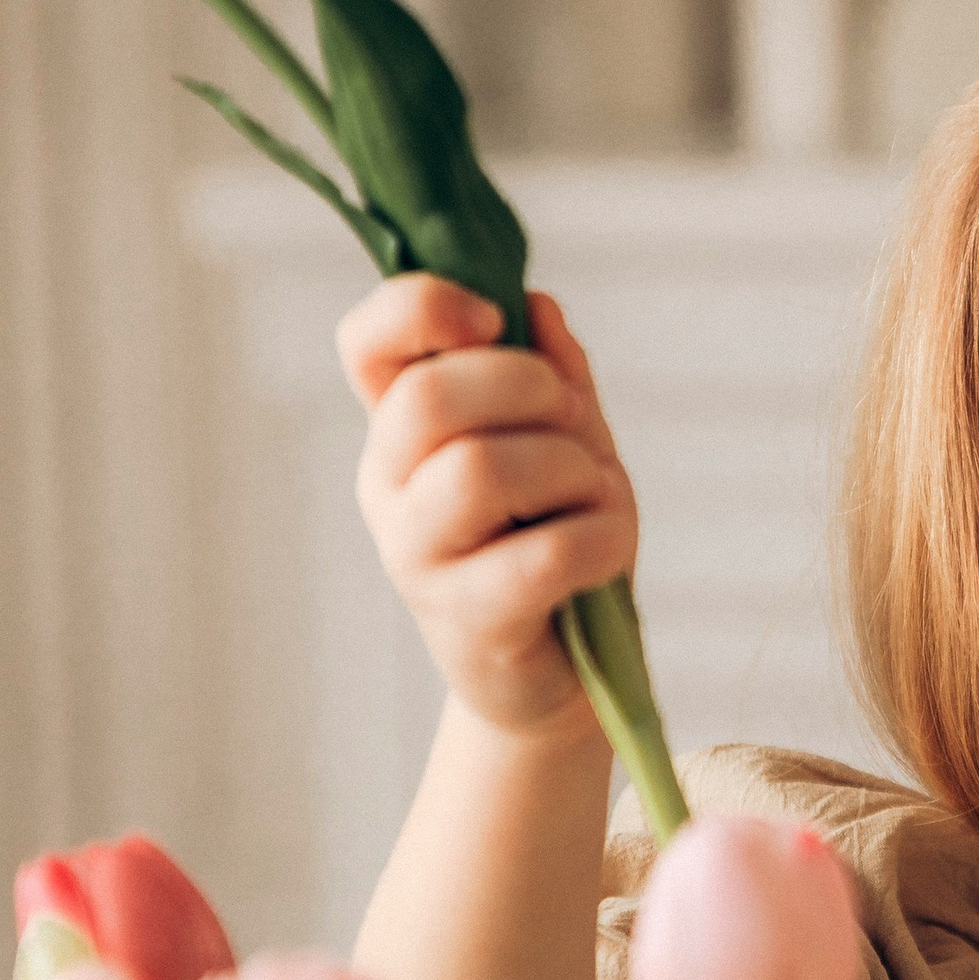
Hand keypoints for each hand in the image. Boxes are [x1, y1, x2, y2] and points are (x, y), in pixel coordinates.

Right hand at [340, 276, 637, 741]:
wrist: (564, 673)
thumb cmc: (557, 542)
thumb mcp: (568, 443)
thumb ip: (555, 375)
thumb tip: (539, 306)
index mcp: (402, 429)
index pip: (368, 341)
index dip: (424, 306)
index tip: (494, 319)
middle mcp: (391, 486)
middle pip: (429, 398)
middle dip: (528, 387)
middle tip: (573, 418)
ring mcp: (417, 557)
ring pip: (479, 471)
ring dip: (569, 468)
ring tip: (593, 494)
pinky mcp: (467, 621)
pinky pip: (542, 554)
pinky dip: (601, 538)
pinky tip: (610, 548)